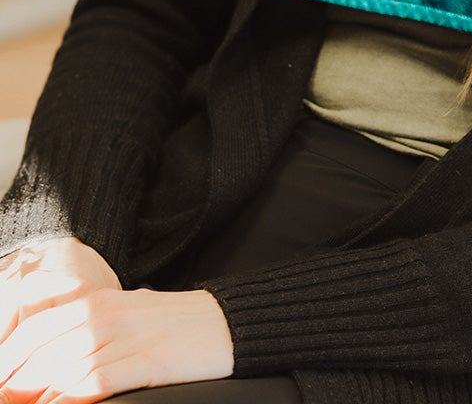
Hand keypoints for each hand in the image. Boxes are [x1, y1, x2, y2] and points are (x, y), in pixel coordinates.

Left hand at [0, 236, 232, 403]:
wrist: (227, 324)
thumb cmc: (175, 327)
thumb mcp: (126, 319)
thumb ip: (88, 333)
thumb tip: (46, 366)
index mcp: (99, 300)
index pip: (34, 328)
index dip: (7, 359)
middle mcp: (107, 314)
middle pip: (40, 350)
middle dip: (13, 383)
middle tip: (4, 402)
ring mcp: (126, 336)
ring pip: (61, 368)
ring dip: (34, 396)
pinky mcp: (146, 359)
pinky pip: (93, 382)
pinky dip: (68, 400)